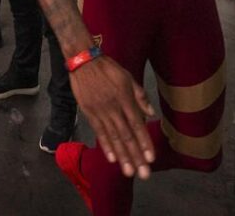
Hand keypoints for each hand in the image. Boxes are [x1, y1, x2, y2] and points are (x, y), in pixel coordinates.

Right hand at [69, 56, 155, 179]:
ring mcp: (100, 112)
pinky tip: (111, 159)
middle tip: (143, 174)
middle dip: (135, 156)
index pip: (137, 125)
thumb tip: (151, 114)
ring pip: (113, 138)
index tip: (150, 158)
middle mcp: (114, 108)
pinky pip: (98, 132)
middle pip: (126, 136)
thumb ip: (140, 96)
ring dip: (122, 156)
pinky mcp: (89, 113)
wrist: (83, 61)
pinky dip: (105, 146)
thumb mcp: (128, 77)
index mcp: (125, 99)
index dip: (144, 142)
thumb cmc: (108, 68)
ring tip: (128, 172)